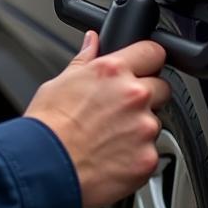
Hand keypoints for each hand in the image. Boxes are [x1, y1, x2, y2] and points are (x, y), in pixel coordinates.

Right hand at [26, 32, 169, 207]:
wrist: (46, 166)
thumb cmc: (49, 125)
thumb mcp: (61, 82)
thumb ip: (85, 60)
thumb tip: (92, 41)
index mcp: (113, 71)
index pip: (152, 52)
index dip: (148, 59)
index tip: (145, 66)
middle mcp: (134, 95)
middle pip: (162, 87)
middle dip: (148, 95)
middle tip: (121, 108)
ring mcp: (144, 128)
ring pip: (155, 123)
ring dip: (139, 128)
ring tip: (109, 138)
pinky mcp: (148, 159)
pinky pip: (150, 152)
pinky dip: (136, 155)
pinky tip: (112, 156)